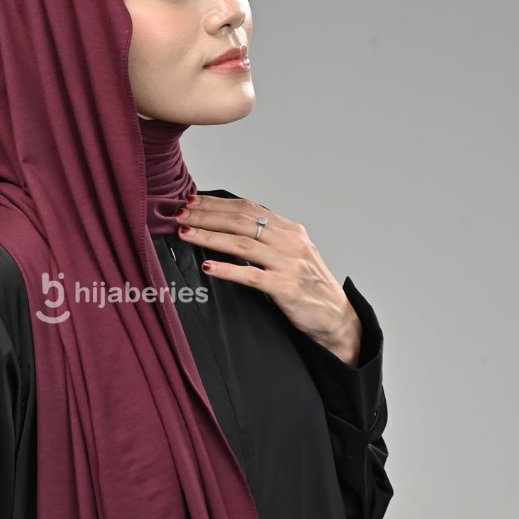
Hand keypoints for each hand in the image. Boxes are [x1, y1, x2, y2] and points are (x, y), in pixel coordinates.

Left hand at [175, 194, 362, 364]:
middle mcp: (290, 242)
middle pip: (241, 221)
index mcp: (290, 230)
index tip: (191, 201)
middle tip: (181, 214)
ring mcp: (289, 264)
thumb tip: (227, 228)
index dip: (217, 203)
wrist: (337, 318)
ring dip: (210, 237)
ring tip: (186, 234)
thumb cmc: (308, 286)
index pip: (248, 208)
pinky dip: (227, 270)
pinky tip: (208, 268)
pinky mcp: (286, 287)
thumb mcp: (290, 254)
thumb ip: (266, 240)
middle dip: (207, 216)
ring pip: (243, 244)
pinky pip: (251, 275)